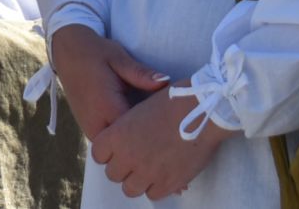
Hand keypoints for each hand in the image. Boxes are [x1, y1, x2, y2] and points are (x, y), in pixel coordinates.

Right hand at [50, 24, 170, 140]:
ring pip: (118, 148)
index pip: (137, 134)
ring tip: (154, 130)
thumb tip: (166, 82)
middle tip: (167, 131)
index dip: (156, 133)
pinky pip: (109, 143)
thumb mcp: (119, 58)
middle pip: (128, 147)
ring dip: (134, 142)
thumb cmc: (96, 53)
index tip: (173, 126)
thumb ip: (141, 74)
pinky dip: (123, 139)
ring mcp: (90, 129)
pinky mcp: (89, 129)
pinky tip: (137, 127)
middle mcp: (96, 124)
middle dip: (147, 142)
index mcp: (106, 108)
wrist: (67, 52)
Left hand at [90, 88, 230, 199]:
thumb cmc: (170, 103)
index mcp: (117, 135)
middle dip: (122, 169)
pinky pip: (153, 195)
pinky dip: (156, 187)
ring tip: (148, 170)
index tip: (117, 151)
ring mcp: (148, 172)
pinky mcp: (168, 183)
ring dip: (137, 181)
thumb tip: (125, 143)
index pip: (98, 154)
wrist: (200, 110)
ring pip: (130, 189)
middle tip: (135, 161)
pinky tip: (163, 175)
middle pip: (113, 174)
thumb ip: (125, 131)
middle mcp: (128, 156)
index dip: (107, 154)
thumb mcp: (138, 111)